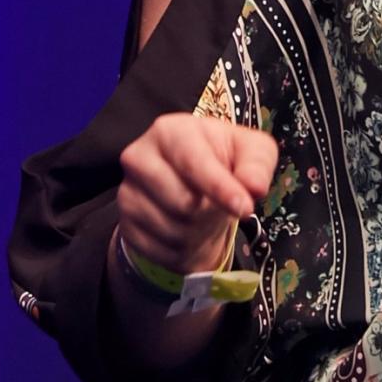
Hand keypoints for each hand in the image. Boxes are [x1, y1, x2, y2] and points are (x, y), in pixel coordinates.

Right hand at [117, 114, 277, 272]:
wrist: (195, 185)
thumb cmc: (224, 159)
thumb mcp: (251, 151)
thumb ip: (256, 164)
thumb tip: (254, 187)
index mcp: (170, 131)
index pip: (193, 163)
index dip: (220, 188)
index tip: (245, 208)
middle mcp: (139, 157)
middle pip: (182, 203)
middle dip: (211, 212)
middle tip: (220, 203)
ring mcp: (127, 192)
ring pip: (173, 231)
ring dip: (200, 232)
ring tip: (204, 214)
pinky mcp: (125, 223)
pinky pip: (160, 250)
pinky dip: (183, 249)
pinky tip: (188, 229)